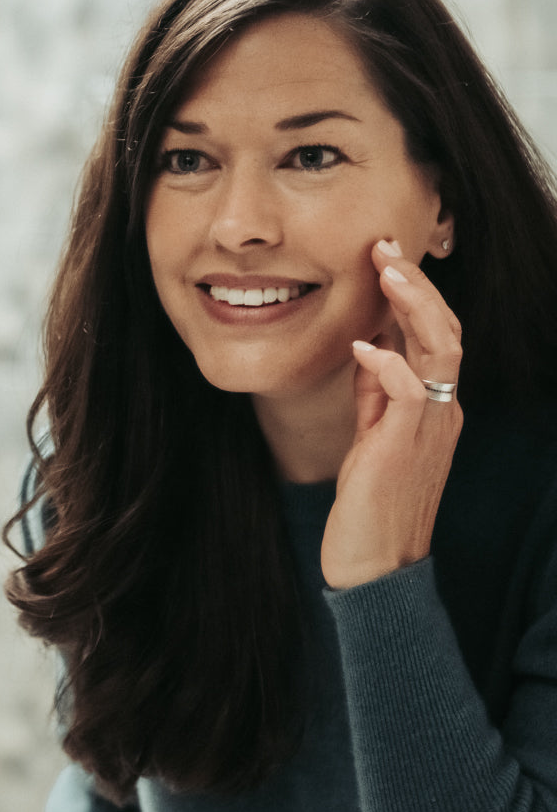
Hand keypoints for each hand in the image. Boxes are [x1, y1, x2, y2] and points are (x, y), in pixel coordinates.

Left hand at [320, 239, 462, 588]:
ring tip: (387, 271)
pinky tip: (366, 347)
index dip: (415, 293)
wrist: (375, 563)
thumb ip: (376, 393)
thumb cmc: (373, 499)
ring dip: (414, 307)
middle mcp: (443, 410)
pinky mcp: (404, 449)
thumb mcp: (375, 434)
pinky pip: (411, 395)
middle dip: (418, 285)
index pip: (435, 335)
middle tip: (386, 247)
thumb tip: (370, 346)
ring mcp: (429, 429)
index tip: (386, 257)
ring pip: (441, 352)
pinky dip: (390, 365)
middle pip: (446, 332)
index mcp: (436, 404)